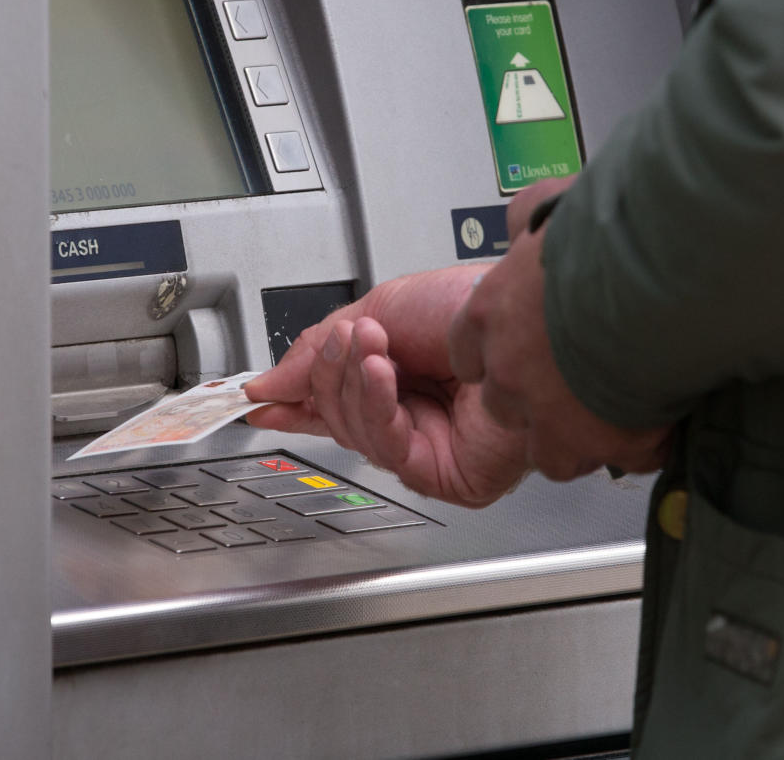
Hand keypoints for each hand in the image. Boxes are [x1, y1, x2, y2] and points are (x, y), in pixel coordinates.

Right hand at [245, 267, 528, 506]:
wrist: (526, 316)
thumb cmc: (474, 307)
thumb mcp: (380, 307)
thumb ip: (319, 347)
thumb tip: (269, 382)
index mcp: (397, 378)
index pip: (332, 399)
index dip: (292, 399)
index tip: (256, 397)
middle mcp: (412, 415)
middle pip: (336, 416)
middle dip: (331, 373)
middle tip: (348, 339)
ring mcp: (428, 448)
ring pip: (356, 433)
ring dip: (356, 382)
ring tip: (371, 344)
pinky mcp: (446, 475)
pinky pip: (389, 450)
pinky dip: (377, 407)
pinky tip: (384, 374)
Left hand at [449, 182, 672, 479]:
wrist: (659, 271)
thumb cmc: (609, 233)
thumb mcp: (549, 208)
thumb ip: (527, 222)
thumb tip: (523, 224)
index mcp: (490, 314)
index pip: (467, 354)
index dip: (497, 355)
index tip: (522, 351)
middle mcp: (510, 370)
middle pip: (505, 407)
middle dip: (538, 401)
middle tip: (577, 380)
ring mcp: (550, 413)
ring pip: (550, 450)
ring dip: (580, 438)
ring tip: (615, 413)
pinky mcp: (602, 440)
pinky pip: (620, 458)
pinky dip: (640, 446)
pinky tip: (661, 422)